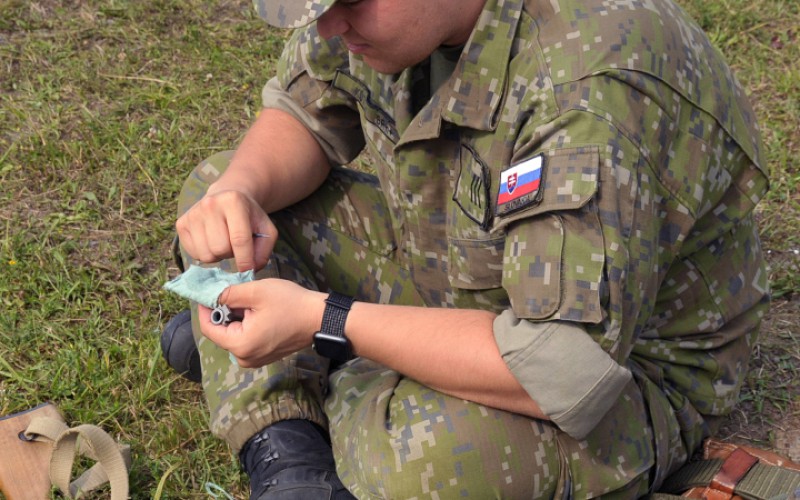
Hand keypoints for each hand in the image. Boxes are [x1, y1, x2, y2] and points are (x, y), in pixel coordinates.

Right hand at [176, 189, 275, 271]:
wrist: (227, 197)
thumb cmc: (248, 216)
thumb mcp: (265, 229)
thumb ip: (263, 251)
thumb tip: (250, 270)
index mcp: (233, 201)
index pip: (239, 239)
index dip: (245, 260)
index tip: (248, 271)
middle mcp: (210, 205)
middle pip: (220, 248)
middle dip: (230, 254)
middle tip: (234, 246)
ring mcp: (193, 213)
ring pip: (205, 255)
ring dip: (218, 256)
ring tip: (223, 243)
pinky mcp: (181, 223)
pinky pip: (193, 254)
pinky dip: (205, 254)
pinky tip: (211, 242)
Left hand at [198, 279, 325, 367]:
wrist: (319, 319)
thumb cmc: (291, 304)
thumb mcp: (256, 292)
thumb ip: (228, 294)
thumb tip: (209, 295)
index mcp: (241, 345)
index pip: (209, 328)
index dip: (205, 308)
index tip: (208, 291)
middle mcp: (245, 358)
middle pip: (221, 332)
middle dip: (224, 311)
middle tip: (236, 292)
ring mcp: (255, 359)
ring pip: (233, 335)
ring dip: (236, 318)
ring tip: (251, 302)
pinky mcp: (263, 356)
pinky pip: (245, 340)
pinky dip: (246, 325)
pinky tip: (259, 312)